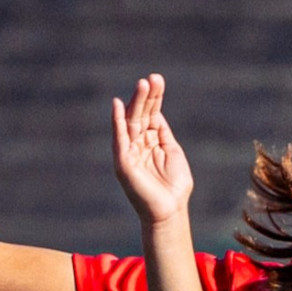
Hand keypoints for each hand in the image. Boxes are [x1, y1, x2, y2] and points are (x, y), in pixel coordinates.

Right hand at [112, 74, 192, 226]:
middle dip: (147, 96)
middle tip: (152, 78)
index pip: (152, 113)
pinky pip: (119, 139)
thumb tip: (156, 113)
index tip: (158, 79)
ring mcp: (130, 152)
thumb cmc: (174, 187)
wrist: (169, 212)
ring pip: (130, 122)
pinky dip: (117, 122)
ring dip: (135, 103)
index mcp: (152, 141)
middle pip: (141, 114)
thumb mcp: (173, 153)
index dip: (155, 97)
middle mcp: (139, 143)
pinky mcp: (122, 162)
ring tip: (142, 84)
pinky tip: (117, 106)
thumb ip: (163, 134)